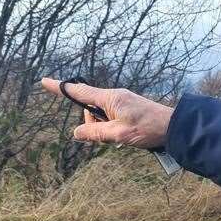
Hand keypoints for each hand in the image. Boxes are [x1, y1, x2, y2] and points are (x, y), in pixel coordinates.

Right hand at [41, 77, 172, 148]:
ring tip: (124, 138)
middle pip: (90, 109)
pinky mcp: (130, 109)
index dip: (60, 89)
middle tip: (111, 137)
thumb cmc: (149, 128)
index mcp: (110, 98)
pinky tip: (127, 138)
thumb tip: (76, 133)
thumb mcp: (118, 133)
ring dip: (106, 130)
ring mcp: (123, 102)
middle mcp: (115, 96)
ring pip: (102, 117)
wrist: (175, 127)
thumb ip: (95, 133)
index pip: (79, 92)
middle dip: (93, 125)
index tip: (44, 81)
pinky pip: (113, 119)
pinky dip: (114, 129)